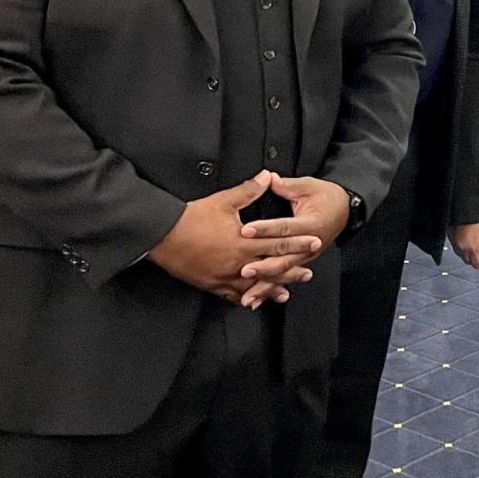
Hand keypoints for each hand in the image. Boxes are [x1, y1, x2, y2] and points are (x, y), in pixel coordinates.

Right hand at [148, 171, 320, 305]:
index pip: (278, 242)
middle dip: (291, 271)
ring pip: (254, 286)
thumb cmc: (193, 217)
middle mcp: (237, 262)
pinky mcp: (211, 284)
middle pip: (271, 268)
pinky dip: (245, 298)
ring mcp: (224, 276)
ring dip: (271, 289)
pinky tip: (253, 301)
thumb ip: (249, 190)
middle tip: (308, 274)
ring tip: (286, 294)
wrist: (163, 235)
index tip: (315, 242)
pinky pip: (232, 295)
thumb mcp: (223, 200)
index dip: (298, 242)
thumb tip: (267, 176)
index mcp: (243, 241)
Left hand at [238, 175, 349, 302]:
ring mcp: (307, 256)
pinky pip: (286, 277)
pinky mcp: (302, 261)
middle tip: (244, 270)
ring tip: (249, 295)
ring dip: (266, 285)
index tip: (246, 231)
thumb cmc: (327, 198)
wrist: (345, 210)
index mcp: (312, 224)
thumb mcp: (310, 186)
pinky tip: (259, 298)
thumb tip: (269, 179)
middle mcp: (311, 244)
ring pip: (284, 273)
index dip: (265, 229)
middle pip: (285, 259)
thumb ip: (288, 185)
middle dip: (263, 266)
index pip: (285, 228)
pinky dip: (272, 289)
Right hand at [449, 221, 478, 268]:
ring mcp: (455, 243)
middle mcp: (463, 248)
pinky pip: (455, 247)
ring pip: (461, 255)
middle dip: (475, 259)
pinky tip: (465, 238)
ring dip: (467, 253)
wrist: (466, 206)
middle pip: (469, 262)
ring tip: (472, 242)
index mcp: (475, 248)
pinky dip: (460, 246)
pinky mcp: (450, 238)